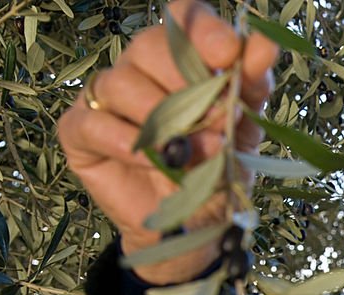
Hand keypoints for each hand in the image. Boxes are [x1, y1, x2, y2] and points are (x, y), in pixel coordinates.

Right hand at [57, 0, 277, 283]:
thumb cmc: (217, 171)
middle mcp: (140, 69)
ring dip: (164, 121)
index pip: (183, 17)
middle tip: (217, 123)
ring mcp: (106, 97)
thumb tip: (264, 44)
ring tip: (192, 153)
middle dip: (187, 85)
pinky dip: (129, 143)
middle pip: (150, 45)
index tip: (228, 52)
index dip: (203, 29)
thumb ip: (252, 85)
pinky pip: (96, 122)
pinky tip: (153, 160)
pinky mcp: (79, 130)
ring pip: (123, 84)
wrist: (194, 225)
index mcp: (181, 59)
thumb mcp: (244, 129)